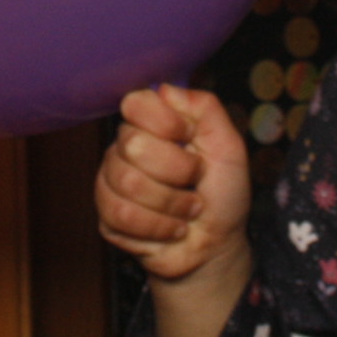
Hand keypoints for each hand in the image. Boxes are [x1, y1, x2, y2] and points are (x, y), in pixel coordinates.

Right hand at [95, 84, 251, 288]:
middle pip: (133, 145)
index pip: (136, 103)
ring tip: (188, 210)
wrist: (215, 247)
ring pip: (128, 182)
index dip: (165, 123)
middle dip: (177, 170)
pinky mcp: (107, 217)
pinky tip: (171, 228)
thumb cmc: (223, 196)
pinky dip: (159, 226)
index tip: (189, 138)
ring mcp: (113, 182)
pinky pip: (122, 214)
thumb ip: (205, 109)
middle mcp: (127, 148)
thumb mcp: (228, 147)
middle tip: (194, 182)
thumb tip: (166, 89)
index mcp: (153, 126)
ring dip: (171, 203)